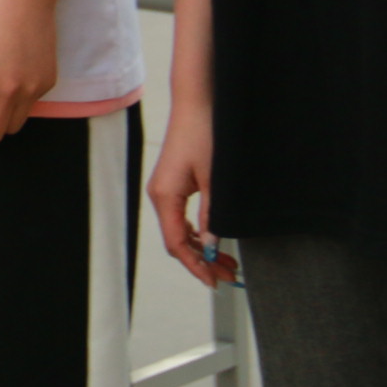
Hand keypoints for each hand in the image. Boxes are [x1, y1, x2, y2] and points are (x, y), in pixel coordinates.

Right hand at [147, 110, 234, 285]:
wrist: (196, 105)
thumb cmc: (203, 135)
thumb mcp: (214, 181)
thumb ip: (212, 216)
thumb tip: (212, 245)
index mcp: (165, 196)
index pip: (175, 242)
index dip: (194, 265)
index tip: (213, 281)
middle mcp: (159, 195)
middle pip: (176, 240)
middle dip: (200, 260)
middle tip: (227, 275)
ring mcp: (164, 190)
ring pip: (178, 230)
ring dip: (200, 248)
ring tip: (225, 261)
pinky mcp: (172, 184)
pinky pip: (180, 218)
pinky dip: (195, 233)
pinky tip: (212, 239)